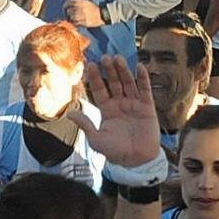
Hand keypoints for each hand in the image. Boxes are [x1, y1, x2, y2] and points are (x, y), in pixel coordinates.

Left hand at [64, 0, 105, 27]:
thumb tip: (68, 5)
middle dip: (69, 13)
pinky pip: (76, 23)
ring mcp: (82, 15)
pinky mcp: (84, 22)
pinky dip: (75, 23)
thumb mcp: (86, 2)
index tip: (65, 8)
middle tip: (70, 15)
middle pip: (69, 11)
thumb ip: (78, 2)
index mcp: (81, 2)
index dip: (65, 5)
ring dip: (72, 19)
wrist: (102, 14)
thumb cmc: (93, 8)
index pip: (69, 2)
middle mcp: (81, 8)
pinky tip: (78, 23)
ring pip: (71, 17)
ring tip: (75, 19)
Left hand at [72, 55, 161, 169]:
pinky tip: (139, 67)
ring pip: (128, 83)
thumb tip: (70, 113)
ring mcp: (134, 104)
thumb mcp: (96, 139)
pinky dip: (143, 78)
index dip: (95, 78)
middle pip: (113, 82)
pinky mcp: (147, 107)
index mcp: (106, 110)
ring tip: (118, 59)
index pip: (99, 89)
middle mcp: (120, 104)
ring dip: (123, 71)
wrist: (137, 161)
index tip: (91, 65)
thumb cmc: (115, 152)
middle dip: (109, 70)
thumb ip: (85, 124)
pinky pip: (145, 90)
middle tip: (105, 58)